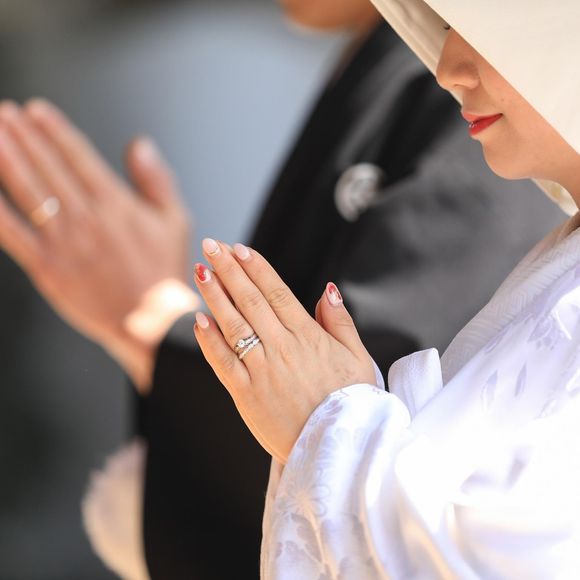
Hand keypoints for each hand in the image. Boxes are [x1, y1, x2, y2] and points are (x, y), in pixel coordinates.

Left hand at [0, 100, 198, 391]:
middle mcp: (88, 218)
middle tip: (5, 113)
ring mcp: (64, 243)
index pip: (79, 156)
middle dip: (23, 135)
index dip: (55, 129)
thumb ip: (157, 179)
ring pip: (27, 191)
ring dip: (6, 158)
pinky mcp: (47, 268)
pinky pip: (12, 233)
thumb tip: (140, 144)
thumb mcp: (176, 220)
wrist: (153, 323)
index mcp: (118, 204)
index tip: (37, 110)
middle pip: (48, 166)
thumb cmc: (165, 272)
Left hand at [193, 239, 375, 463]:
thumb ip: (340, 322)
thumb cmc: (352, 401)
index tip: (239, 249)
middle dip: (229, 270)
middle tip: (212, 246)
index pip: (276, 292)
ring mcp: (261, 370)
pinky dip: (209, 340)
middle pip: (250, 300)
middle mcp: (281, 347)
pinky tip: (197, 319)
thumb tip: (327, 288)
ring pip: (232, 324)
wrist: (338, 448)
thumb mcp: (359, 357)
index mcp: (308, 336)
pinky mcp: (246, 395)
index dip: (256, 268)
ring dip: (214, 295)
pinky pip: (222, 362)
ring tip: (200, 270)